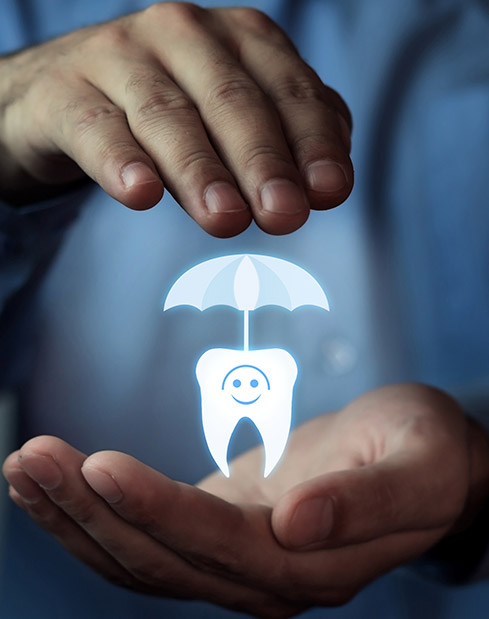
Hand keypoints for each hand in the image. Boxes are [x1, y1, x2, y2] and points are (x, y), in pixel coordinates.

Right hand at [0, 3, 352, 236]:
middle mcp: (182, 34)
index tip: (328, 191)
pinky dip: (120, 160)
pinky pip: (96, 127)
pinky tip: (139, 193)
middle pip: (231, 101)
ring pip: (167, 115)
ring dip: (200, 170)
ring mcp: (119, 57)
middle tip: (283, 214)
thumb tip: (331, 178)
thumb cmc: (169, 106)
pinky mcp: (65, 92)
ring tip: (225, 218)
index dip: (313, 143)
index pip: (289, 91)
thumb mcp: (234, 114)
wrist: (66, 91)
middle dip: (263, 161)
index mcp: (237, 39)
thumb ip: (288, 135)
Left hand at [5, 384, 485, 617]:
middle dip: (90, 511)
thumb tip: (299, 523)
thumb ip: (367, 502)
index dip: (156, 511)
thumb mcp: (419, 465)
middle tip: (32, 455)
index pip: (218, 547)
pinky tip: (58, 484)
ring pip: (139, 557)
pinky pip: (146, 537)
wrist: (422, 461)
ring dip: (76, 516)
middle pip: (160, 559)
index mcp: (312, 570)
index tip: (98, 465)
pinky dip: (95, 515)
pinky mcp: (220, 534)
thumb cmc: (426, 453)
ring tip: (25, 465)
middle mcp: (264, 581)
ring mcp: (235, 562)